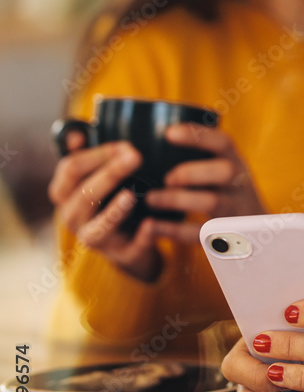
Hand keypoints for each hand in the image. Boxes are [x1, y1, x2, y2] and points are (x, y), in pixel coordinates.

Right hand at [48, 133, 160, 280]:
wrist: (126, 241)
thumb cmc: (108, 197)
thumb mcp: (94, 173)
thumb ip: (86, 152)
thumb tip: (77, 135)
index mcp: (64, 193)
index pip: (70, 169)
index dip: (97, 153)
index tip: (124, 144)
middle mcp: (72, 218)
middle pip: (84, 194)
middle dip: (110, 173)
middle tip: (136, 156)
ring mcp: (95, 239)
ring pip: (99, 227)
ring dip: (115, 210)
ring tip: (130, 195)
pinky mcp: (122, 255)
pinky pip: (131, 249)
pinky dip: (141, 238)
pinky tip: (150, 225)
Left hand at [144, 123, 264, 242]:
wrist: (258, 236)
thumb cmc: (230, 197)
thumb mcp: (227, 175)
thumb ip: (204, 161)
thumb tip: (159, 141)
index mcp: (237, 164)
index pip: (223, 143)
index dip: (198, 136)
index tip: (169, 133)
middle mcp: (241, 184)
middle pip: (225, 171)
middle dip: (191, 172)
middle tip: (166, 178)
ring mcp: (236, 210)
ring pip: (212, 202)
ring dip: (177, 199)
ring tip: (151, 199)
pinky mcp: (226, 236)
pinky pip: (200, 233)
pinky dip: (173, 230)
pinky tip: (152, 225)